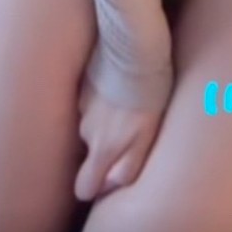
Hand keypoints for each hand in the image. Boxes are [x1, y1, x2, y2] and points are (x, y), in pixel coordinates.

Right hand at [74, 70, 165, 202]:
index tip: (110, 175)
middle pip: (90, 152)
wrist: (134, 43)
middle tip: (129, 128)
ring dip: (105, 117)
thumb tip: (110, 186)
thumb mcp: (147, 133)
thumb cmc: (149, 89)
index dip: (95, 186)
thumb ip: (128, 165)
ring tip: (128, 101)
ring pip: (90, 123)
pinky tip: (119, 83)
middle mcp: (86, 131)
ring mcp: (82, 104)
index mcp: (102, 148)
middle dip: (105, 146)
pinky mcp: (83, 80)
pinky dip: (102, 95)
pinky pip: (90, 98)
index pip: (84, 187)